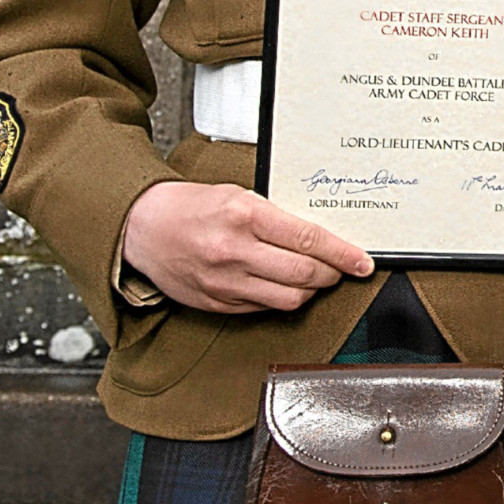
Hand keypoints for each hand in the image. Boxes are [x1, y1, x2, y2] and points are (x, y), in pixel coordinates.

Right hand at [120, 181, 371, 312]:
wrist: (142, 227)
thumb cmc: (191, 207)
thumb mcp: (238, 195)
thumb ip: (277, 218)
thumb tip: (320, 239)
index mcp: (244, 215)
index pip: (309, 239)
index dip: (343, 254)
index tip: (361, 262)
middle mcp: (234, 250)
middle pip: (305, 273)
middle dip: (332, 274)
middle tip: (340, 269)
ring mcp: (224, 281)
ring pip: (288, 298)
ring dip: (310, 291)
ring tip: (312, 278)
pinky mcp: (216, 302)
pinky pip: (263, 308)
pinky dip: (280, 298)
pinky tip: (281, 285)